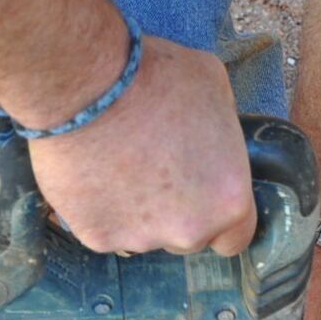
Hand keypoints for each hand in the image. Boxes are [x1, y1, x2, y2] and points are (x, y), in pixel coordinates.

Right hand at [24, 37, 256, 257]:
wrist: (86, 86)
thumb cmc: (155, 79)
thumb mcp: (214, 89)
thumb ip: (222, 132)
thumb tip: (213, 142)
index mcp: (228, 201)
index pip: (234, 239)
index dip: (219, 218)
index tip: (203, 198)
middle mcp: (188, 231)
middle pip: (187, 237)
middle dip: (176, 212)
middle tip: (155, 169)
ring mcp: (141, 239)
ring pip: (144, 235)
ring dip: (137, 211)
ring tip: (118, 165)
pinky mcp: (97, 237)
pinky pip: (104, 229)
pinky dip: (99, 209)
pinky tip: (91, 173)